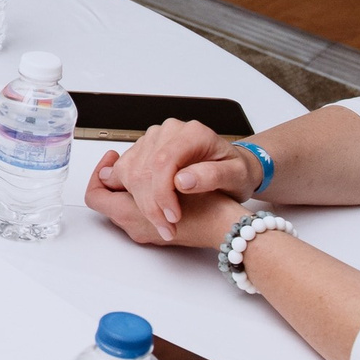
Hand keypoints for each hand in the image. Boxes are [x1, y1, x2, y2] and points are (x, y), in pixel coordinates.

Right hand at [88, 117, 259, 241]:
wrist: (230, 167)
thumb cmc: (235, 172)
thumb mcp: (235, 177)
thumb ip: (211, 176)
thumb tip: (182, 181)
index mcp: (193, 133)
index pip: (163, 161)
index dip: (162, 193)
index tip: (173, 217)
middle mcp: (169, 131)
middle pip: (143, 169)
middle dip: (150, 204)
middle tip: (167, 228)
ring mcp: (153, 138)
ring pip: (130, 172)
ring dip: (140, 202)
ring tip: (161, 222)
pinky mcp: (143, 149)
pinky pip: (124, 171)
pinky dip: (131, 194)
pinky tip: (150, 207)